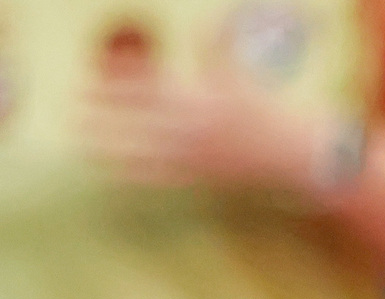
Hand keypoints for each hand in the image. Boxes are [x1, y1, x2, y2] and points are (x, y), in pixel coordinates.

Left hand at [80, 55, 339, 195]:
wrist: (295, 156)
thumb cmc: (267, 110)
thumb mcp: (244, 73)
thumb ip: (220, 46)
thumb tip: (211, 21)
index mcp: (204, 99)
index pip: (150, 88)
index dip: (117, 84)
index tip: (91, 79)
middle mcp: (197, 130)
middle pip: (139, 118)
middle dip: (104, 112)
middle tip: (74, 105)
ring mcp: (199, 156)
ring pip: (143, 150)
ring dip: (110, 144)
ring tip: (83, 137)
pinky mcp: (201, 177)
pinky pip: (160, 176)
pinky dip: (134, 171)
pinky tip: (112, 166)